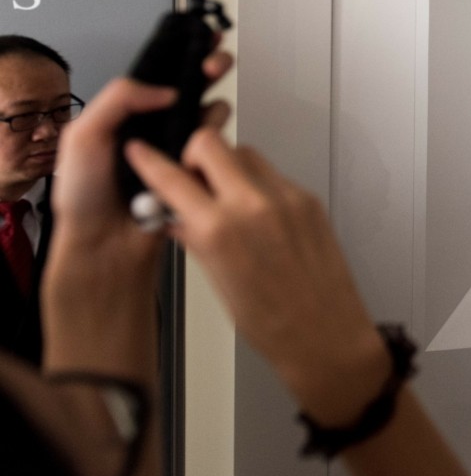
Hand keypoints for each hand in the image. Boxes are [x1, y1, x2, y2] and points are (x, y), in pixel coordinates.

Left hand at [43, 51, 231, 377]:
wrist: (104, 248)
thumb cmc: (85, 198)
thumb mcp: (84, 136)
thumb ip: (119, 100)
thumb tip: (166, 90)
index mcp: (123, 115)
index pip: (157, 74)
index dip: (180, 53)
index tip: (201, 37)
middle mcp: (151, 128)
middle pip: (190, 88)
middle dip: (207, 69)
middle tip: (216, 64)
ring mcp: (174, 150)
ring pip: (208, 116)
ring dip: (213, 107)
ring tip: (208, 114)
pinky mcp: (194, 173)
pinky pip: (214, 150)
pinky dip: (216, 143)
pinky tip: (209, 145)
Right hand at [125, 129, 388, 424]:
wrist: (325, 333)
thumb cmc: (271, 322)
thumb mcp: (216, 280)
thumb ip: (194, 237)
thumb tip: (173, 215)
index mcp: (220, 230)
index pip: (172, 177)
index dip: (149, 160)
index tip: (140, 151)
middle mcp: (254, 205)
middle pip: (211, 142)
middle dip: (194, 154)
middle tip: (192, 177)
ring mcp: (287, 198)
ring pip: (246, 153)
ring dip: (228, 165)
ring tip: (224, 197)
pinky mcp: (309, 200)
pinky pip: (274, 175)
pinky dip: (257, 184)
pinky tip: (255, 212)